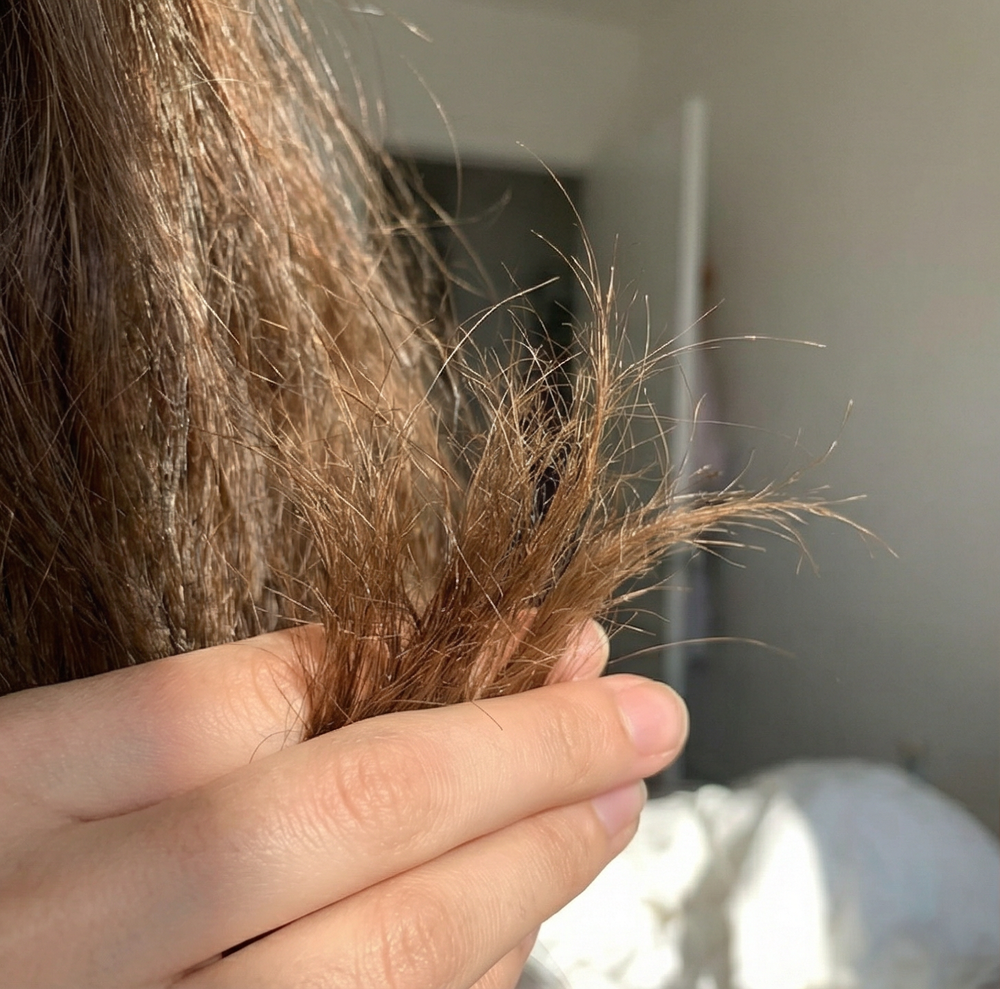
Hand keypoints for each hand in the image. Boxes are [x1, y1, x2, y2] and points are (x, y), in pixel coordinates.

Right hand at [0, 622, 686, 987]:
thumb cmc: (5, 882)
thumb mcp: (37, 779)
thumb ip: (187, 731)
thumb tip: (389, 665)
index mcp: (12, 797)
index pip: (236, 696)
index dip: (401, 654)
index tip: (511, 634)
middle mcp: (68, 933)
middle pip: (354, 810)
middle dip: (526, 748)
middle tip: (633, 710)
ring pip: (388, 953)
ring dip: (529, 865)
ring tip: (608, 799)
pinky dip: (470, 975)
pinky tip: (515, 923)